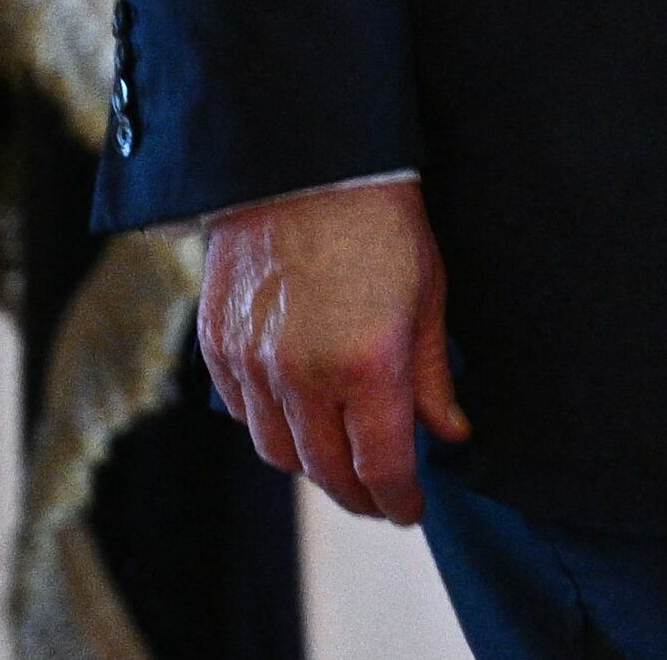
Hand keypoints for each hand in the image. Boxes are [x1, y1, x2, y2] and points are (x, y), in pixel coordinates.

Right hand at [195, 178, 469, 523]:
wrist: (302, 157)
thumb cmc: (378, 219)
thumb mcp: (427, 292)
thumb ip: (431, 375)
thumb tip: (447, 433)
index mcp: (369, 367)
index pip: (382, 468)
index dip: (398, 501)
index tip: (408, 510)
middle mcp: (306, 377)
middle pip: (328, 472)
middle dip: (358, 494)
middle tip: (377, 495)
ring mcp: (255, 362)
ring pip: (278, 452)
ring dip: (311, 466)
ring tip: (335, 458)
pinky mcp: (219, 343)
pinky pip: (241, 411)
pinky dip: (267, 424)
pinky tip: (292, 413)